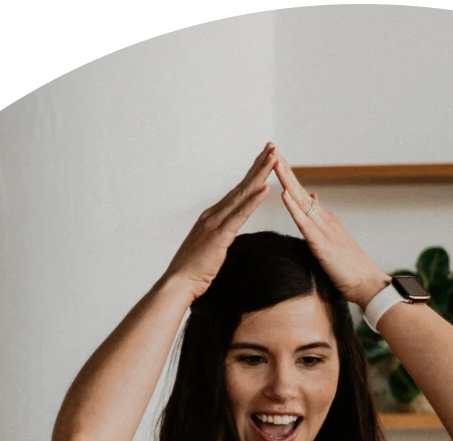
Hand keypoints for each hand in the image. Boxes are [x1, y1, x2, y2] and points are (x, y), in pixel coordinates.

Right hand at [161, 143, 277, 299]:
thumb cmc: (195, 270)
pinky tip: (266, 189)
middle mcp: (214, 213)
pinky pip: (240, 215)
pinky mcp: (219, 235)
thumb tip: (228, 235)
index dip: (252, 173)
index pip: (238, 191)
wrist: (179, 283)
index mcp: (213, 216)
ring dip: (260, 174)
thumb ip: (221, 237)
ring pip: (243, 194)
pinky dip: (254, 201)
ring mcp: (215, 222)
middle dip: (259, 165)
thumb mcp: (211, 248)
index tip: (265, 159)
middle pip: (242, 185)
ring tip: (274, 158)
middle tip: (273, 146)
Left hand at [274, 153, 389, 306]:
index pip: (303, 196)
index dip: (290, 178)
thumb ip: (322, 223)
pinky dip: (293, 207)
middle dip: (286, 171)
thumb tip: (313, 201)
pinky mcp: (322, 244)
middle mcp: (325, 220)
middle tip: (273, 150)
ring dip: (288, 181)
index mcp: (325, 221)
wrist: (369, 284)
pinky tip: (284, 194)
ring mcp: (324, 230)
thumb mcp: (334, 242)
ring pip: (301, 201)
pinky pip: (304, 223)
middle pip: (301, 191)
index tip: (277, 160)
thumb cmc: (351, 269)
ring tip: (276, 163)